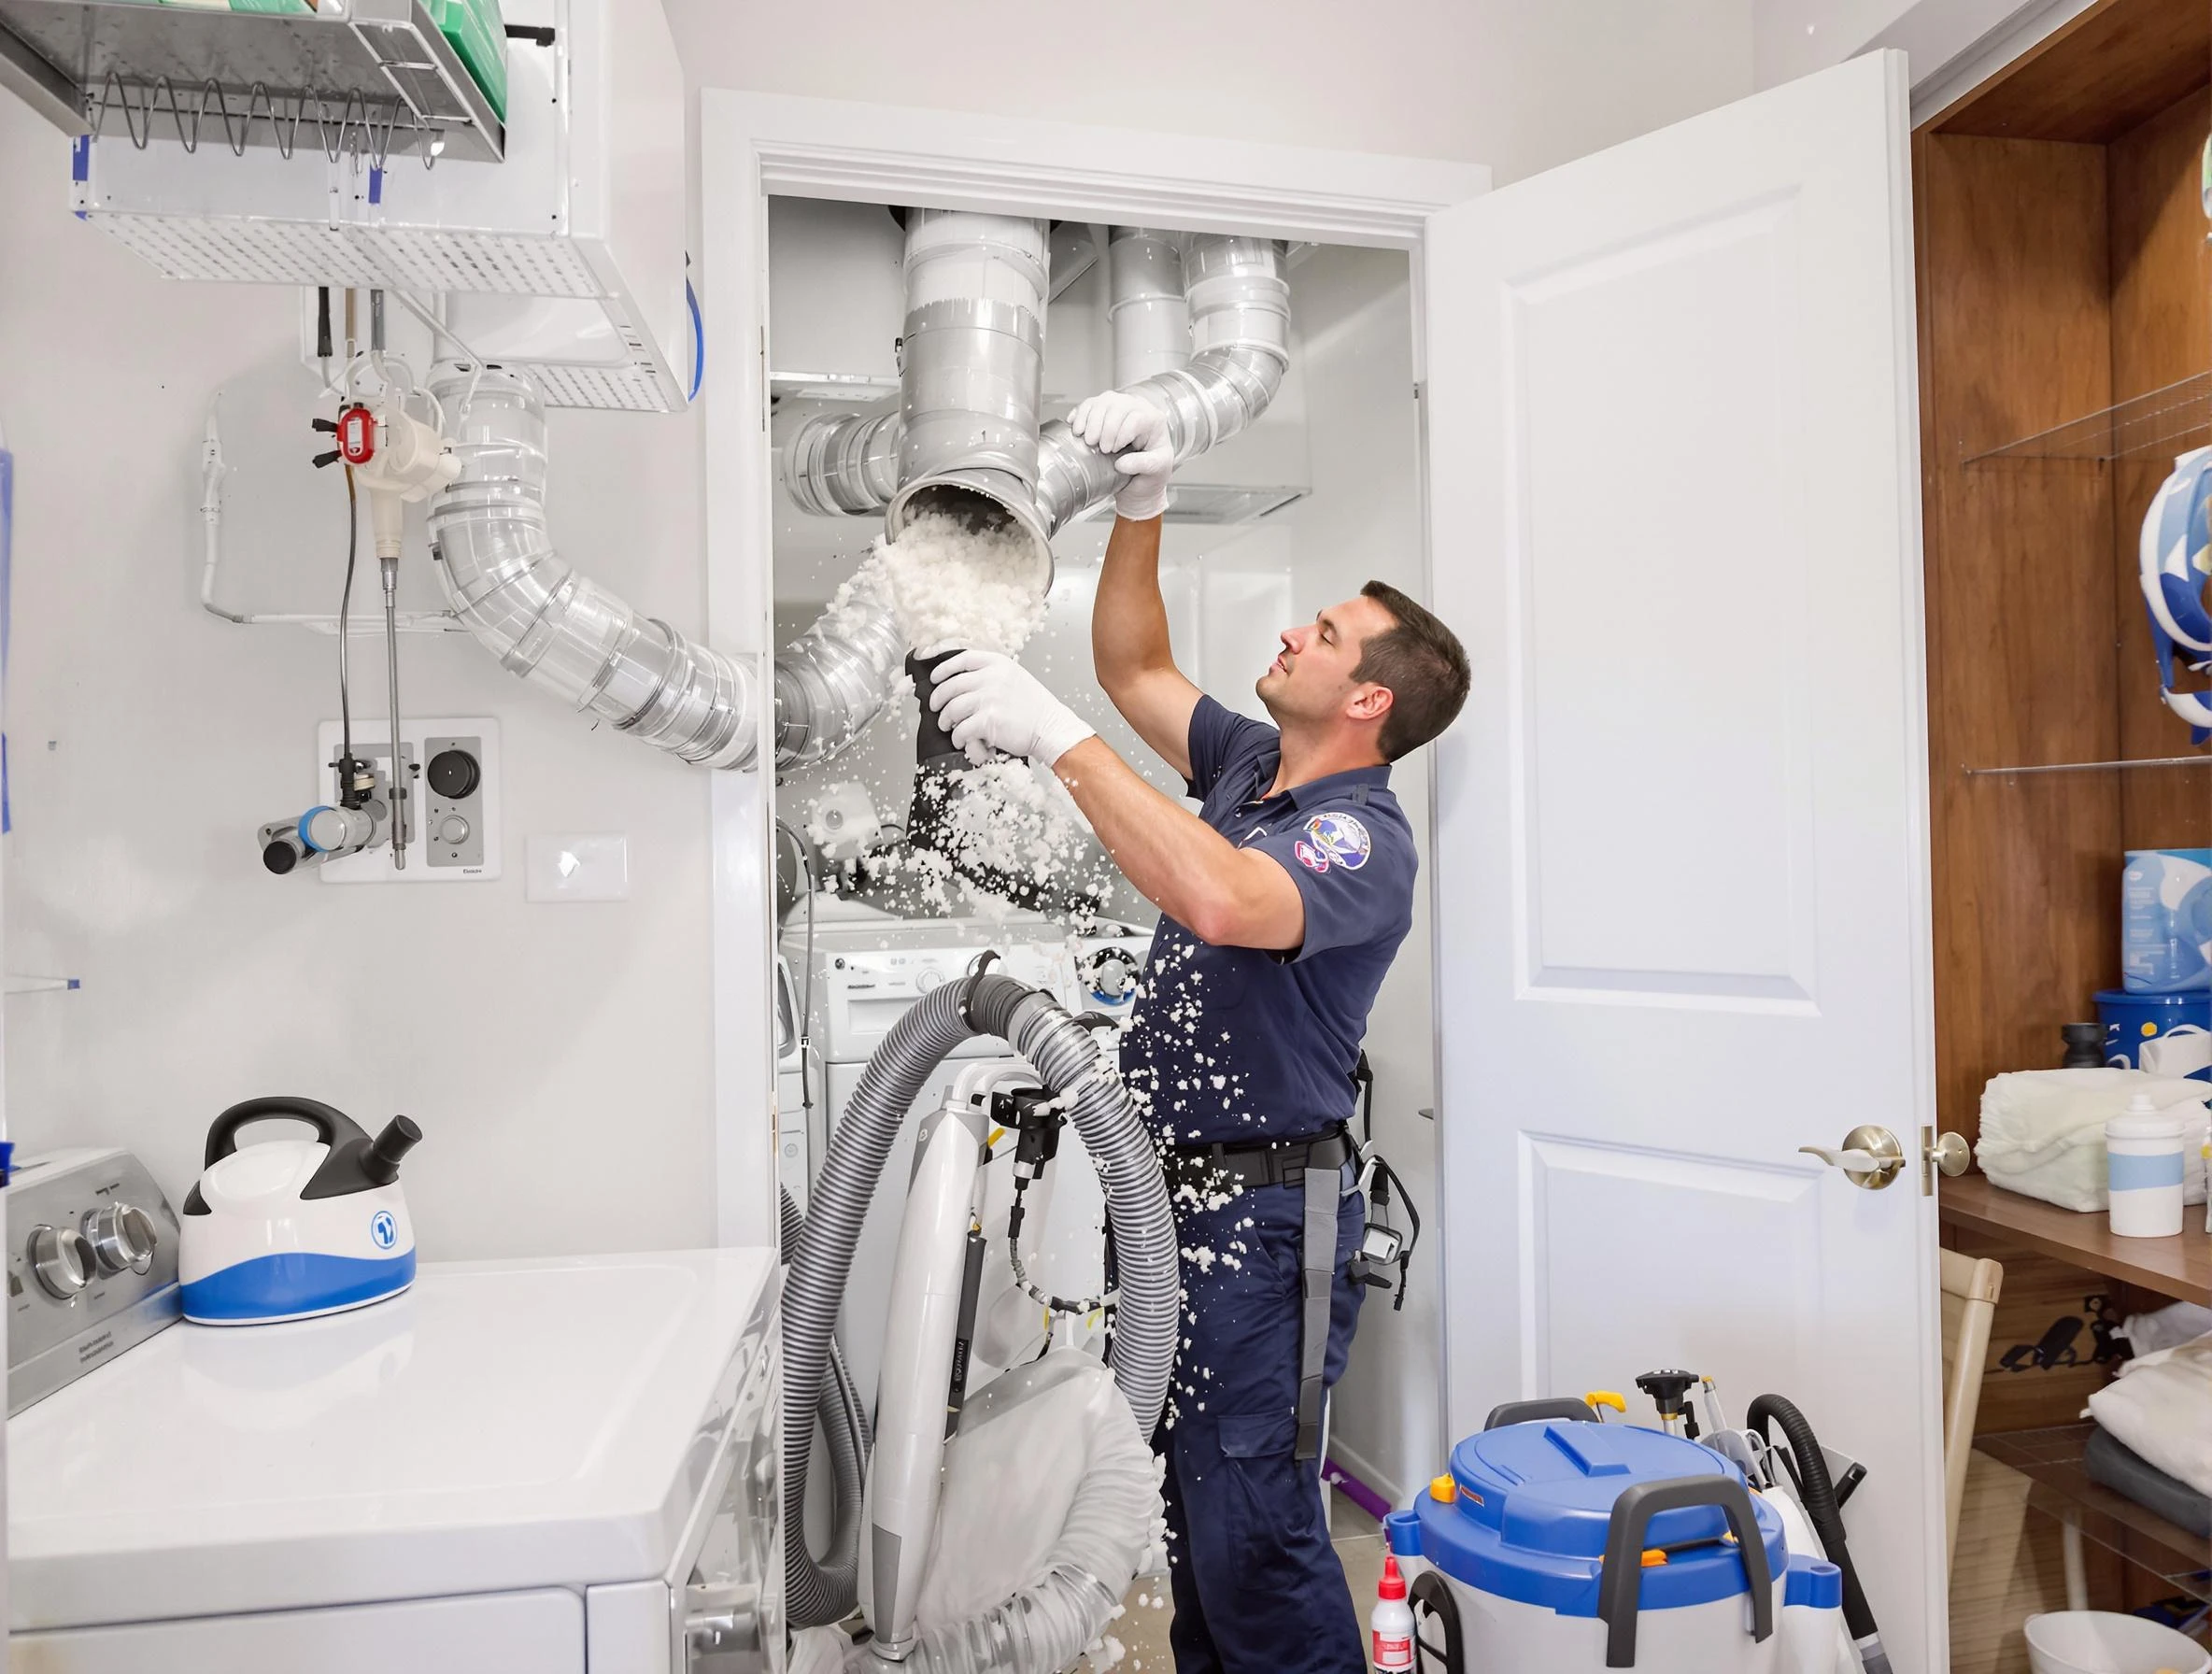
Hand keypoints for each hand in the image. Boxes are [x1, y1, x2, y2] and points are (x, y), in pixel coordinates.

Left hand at [929, 649, 1096, 767]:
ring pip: (952, 708)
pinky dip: (958, 737)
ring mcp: (989, 698)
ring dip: (946, 720)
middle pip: (951, 685)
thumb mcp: (1015, 677)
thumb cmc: (1035, 708)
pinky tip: (961, 741)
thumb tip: (962, 682)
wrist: (1050, 727)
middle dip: (938, 698)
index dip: (942, 668)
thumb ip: (991, 675)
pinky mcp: (988, 721)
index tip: (934, 677)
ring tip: (948, 726)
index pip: (961, 659)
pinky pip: (961, 729)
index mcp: (998, 664)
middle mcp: (992, 677)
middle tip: (936, 707)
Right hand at [1068, 389, 1172, 520]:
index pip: (1135, 417)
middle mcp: (1137, 408)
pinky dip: (1080, 415)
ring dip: (1090, 421)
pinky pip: (1089, 404)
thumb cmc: (1153, 469)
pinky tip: (1077, 429)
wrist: (1142, 475)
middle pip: (1116, 406)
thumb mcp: (1157, 469)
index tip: (1115, 450)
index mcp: (1154, 420)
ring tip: (1088, 441)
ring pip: (1101, 402)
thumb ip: (1143, 465)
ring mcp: (1120, 406)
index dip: (1121, 434)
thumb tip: (1121, 464)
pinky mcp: (1105, 410)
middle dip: (1104, 428)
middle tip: (1101, 448)